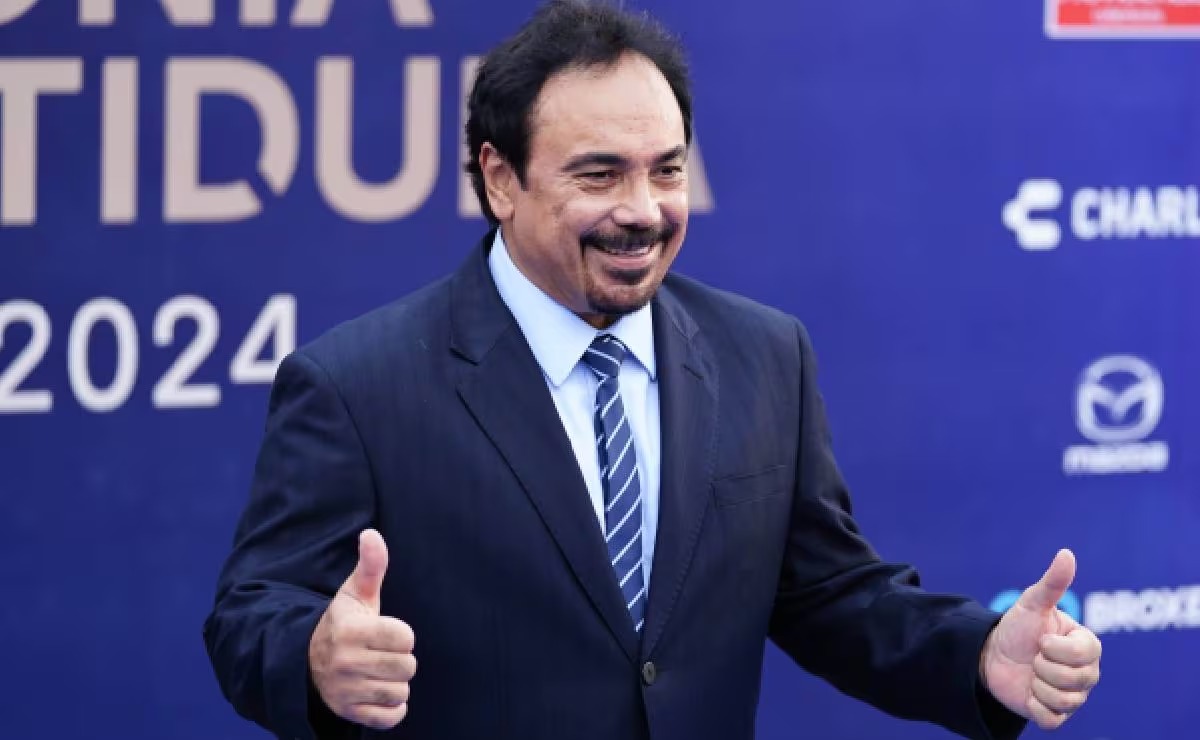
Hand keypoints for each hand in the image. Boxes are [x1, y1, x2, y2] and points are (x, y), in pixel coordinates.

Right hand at [308, 529, 416, 730]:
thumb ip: (371, 565)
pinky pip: (391, 717)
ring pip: (400, 692)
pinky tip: (378, 692)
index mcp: (352, 632)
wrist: (305, 659)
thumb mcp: (355, 593)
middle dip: (400, 659)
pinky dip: (391, 708)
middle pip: (407, 667)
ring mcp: (346, 691)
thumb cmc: (342, 622)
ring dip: (395, 683)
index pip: (405, 637)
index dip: (401, 634)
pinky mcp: (348, 713)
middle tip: (382, 653)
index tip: (384, 632)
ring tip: (377, 671)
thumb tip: (372, 533)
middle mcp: (346, 664)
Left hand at [980, 549, 1101, 729]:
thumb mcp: (1031, 604)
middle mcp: (1086, 672)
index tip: (1040, 640)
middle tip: (1033, 658)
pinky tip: (1028, 693)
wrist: (991, 656)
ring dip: (1037, 685)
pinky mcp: (1056, 715)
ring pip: (1064, 700)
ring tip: (1031, 674)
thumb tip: (1066, 554)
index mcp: (1086, 645)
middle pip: (1076, 680)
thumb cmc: (1016, 628)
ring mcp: (1073, 695)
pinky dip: (1035, 706)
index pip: (1085, 654)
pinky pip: (1052, 720)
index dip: (1056, 648)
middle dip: (1044, 666)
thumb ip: (1052, 583)